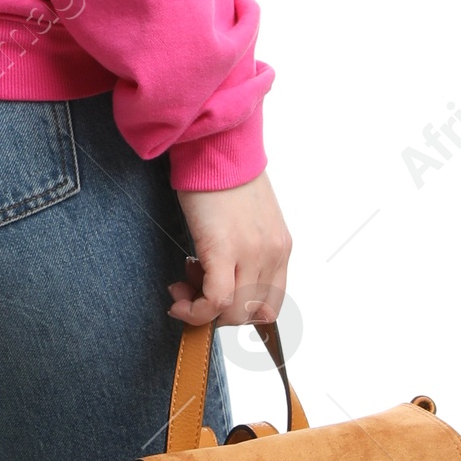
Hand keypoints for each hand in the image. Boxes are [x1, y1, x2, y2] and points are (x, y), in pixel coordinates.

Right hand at [169, 170, 290, 330]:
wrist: (214, 146)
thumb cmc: (223, 175)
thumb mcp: (249, 219)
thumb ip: (246, 248)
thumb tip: (222, 278)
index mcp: (280, 247)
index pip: (270, 305)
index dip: (238, 312)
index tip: (211, 297)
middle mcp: (272, 253)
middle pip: (251, 314)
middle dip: (216, 313)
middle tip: (190, 290)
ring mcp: (252, 253)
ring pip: (233, 312)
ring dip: (202, 310)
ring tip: (182, 286)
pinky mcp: (225, 249)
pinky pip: (216, 300)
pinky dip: (195, 309)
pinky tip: (179, 297)